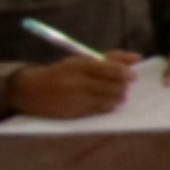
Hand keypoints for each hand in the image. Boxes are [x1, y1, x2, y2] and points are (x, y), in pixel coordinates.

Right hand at [9, 53, 133, 118]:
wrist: (31, 90)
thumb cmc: (63, 72)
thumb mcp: (82, 61)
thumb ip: (110, 58)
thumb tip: (137, 57)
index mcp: (79, 65)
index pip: (108, 68)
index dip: (124, 73)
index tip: (133, 76)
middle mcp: (77, 82)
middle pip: (112, 86)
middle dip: (123, 86)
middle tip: (124, 85)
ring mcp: (76, 99)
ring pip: (109, 100)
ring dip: (118, 97)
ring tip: (116, 94)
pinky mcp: (75, 113)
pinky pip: (100, 110)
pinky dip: (108, 106)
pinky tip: (106, 102)